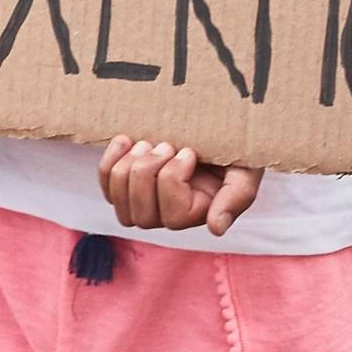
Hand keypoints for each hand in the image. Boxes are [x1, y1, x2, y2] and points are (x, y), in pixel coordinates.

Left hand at [96, 139, 265, 238]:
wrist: (215, 123)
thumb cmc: (235, 148)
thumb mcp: (246, 168)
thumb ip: (238, 196)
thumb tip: (216, 228)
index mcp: (196, 214)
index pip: (173, 216)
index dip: (174, 180)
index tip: (189, 152)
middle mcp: (167, 214)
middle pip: (140, 215)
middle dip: (149, 172)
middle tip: (168, 144)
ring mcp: (144, 200)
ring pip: (119, 199)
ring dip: (130, 165)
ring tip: (149, 142)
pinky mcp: (125, 183)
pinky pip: (106, 182)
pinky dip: (111, 159)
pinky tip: (126, 140)